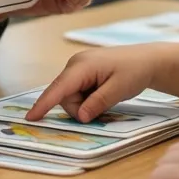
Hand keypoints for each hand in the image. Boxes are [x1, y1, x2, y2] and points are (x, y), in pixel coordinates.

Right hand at [25, 44, 162, 122]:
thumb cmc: (135, 71)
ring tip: (105, 98)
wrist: (148, 60)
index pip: (59, 88)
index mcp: (82, 66)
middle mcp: (75, 64)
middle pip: (64, 96)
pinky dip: (87, 99)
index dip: (44, 104)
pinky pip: (76, 92)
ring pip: (70, 96)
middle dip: (79, 109)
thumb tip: (80, 117)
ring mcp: (78, 67)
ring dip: (84, 104)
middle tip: (102, 107)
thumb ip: (97, 103)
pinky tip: (102, 93)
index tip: (31, 118)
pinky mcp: (83, 72)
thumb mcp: (118, 89)